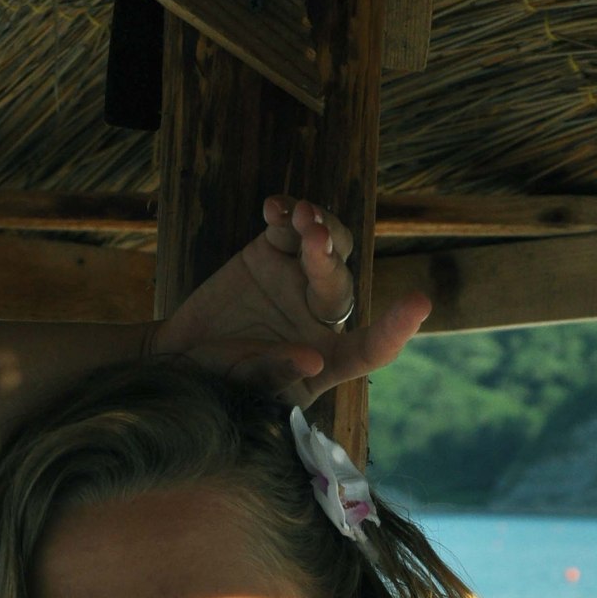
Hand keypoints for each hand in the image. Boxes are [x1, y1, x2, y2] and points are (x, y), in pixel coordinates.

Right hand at [145, 194, 430, 408]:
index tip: (418, 303)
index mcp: (326, 360)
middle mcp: (319, 317)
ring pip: (328, 244)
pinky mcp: (272, 251)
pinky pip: (287, 226)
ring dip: (318, 227)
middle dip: (327, 258)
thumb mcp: (243, 388)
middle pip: (339, 283)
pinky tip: (272, 209)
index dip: (396, 328)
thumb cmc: (218, 384)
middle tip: (310, 237)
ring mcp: (297, 280)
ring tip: (298, 216)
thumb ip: (275, 374)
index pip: (370, 348)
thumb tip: (313, 357)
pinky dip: (284, 213)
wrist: (178, 358)